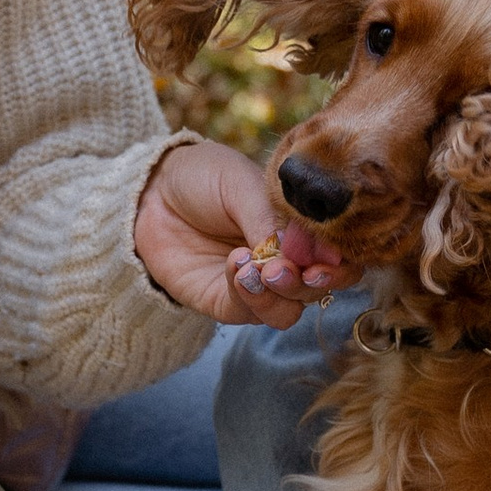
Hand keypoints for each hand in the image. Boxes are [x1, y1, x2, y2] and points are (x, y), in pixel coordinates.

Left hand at [135, 137, 345, 327]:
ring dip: (279, 294)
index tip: (325, 260)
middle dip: (310, 283)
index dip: (340, 264)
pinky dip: (248, 294)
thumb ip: (272, 220)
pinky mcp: (225, 302)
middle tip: (287, 267)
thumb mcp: (243, 184)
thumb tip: (304, 255)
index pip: (339, 258)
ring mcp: (257, 285)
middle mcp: (286, 261)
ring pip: (289, 311)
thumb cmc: (204, 177)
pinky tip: (235, 266)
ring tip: (258, 268)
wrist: (150, 190)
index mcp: (301, 229)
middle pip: (319, 290)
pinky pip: (249, 313)